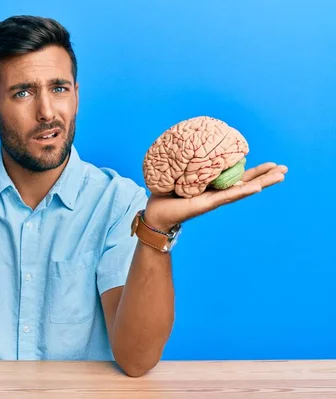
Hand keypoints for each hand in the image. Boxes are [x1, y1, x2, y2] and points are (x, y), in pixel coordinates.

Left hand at [143, 162, 287, 230]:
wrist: (156, 213)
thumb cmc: (166, 194)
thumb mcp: (180, 175)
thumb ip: (189, 164)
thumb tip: (190, 144)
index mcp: (214, 186)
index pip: (238, 177)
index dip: (255, 171)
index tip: (271, 164)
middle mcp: (218, 193)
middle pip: (246, 183)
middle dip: (266, 176)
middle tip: (284, 169)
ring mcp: (215, 199)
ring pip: (243, 190)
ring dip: (262, 183)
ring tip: (280, 176)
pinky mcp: (208, 204)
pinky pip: (228, 196)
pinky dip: (243, 191)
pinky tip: (257, 187)